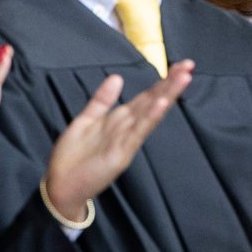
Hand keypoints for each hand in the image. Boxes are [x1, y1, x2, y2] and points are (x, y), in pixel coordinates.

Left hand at [43, 61, 194, 223]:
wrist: (61, 187)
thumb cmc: (74, 157)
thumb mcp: (86, 121)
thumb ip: (102, 100)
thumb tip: (117, 77)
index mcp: (120, 120)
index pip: (146, 96)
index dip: (163, 80)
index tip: (181, 64)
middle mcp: (127, 128)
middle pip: (152, 101)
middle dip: (171, 83)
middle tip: (189, 65)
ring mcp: (126, 140)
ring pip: (149, 113)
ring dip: (167, 96)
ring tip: (183, 79)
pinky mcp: (120, 153)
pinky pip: (136, 132)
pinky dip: (149, 118)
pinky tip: (161, 105)